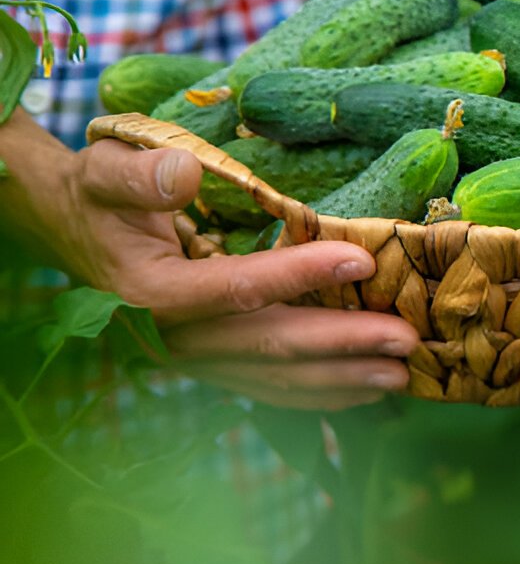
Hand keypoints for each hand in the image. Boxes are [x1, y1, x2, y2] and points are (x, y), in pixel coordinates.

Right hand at [52, 139, 419, 409]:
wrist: (70, 233)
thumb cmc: (97, 194)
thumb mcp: (107, 170)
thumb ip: (141, 175)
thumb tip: (185, 174)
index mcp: (151, 291)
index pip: (237, 288)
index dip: (300, 275)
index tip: (360, 260)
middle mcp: (173, 338)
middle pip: (268, 346)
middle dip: (342, 345)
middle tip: (405, 341)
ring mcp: (193, 360)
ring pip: (274, 378)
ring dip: (341, 379)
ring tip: (401, 375)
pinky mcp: (209, 366)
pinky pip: (268, 388)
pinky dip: (319, 393)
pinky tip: (364, 392)